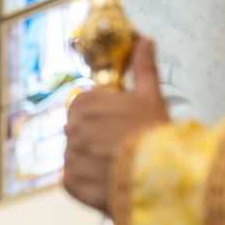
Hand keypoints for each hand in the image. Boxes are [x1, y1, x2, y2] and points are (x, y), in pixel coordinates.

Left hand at [63, 38, 169, 214]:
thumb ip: (142, 68)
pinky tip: (108, 179)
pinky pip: (74, 180)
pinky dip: (88, 181)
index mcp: (84, 102)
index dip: (105, 115)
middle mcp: (70, 128)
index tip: (122, 123)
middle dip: (97, 137)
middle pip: (80, 131)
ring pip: (77, 156)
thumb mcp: (150, 96)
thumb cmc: (153, 132)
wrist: (155, 175)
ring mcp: (68, 156)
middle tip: (122, 145)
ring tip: (118, 164)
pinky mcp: (70, 182)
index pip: (86, 106)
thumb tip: (145, 42)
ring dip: (92, 160)